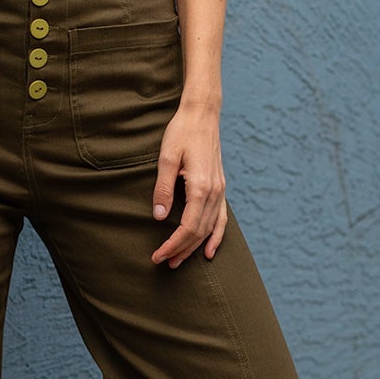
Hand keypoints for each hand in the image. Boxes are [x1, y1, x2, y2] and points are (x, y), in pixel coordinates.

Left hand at [150, 104, 227, 268]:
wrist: (202, 115)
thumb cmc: (182, 133)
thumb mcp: (166, 158)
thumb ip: (163, 188)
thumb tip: (158, 217)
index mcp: (201, 186)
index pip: (188, 227)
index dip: (173, 245)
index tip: (158, 255)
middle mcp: (214, 192)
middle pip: (199, 232)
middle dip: (181, 250)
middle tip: (164, 263)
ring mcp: (220, 190)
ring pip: (210, 228)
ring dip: (195, 247)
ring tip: (179, 261)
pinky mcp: (220, 187)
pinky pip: (221, 218)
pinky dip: (216, 236)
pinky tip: (209, 250)